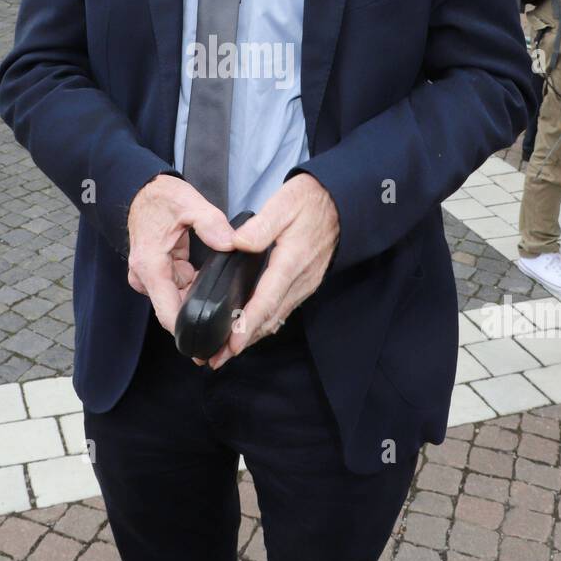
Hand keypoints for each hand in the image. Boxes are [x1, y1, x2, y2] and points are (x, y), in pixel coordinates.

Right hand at [127, 175, 234, 341]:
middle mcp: (146, 277)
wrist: (142, 191)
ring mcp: (150, 277)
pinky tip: (208, 279)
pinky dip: (193, 286)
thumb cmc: (161, 198)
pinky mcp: (157, 273)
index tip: (211, 341)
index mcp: (150, 266)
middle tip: (230, 320)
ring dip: (197, 299)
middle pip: (174, 311)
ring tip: (223, 295)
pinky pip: (178, 288)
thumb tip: (231, 243)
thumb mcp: (189, 204)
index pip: (168, 314)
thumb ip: (211, 224)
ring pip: (178, 300)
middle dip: (199, 316)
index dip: (189, 331)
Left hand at [205, 174, 339, 368]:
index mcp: (291, 261)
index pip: (267, 300)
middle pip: (269, 318)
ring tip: (228, 351)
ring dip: (252, 336)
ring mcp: (305, 283)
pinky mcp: (305, 282)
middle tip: (217, 359)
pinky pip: (283, 309)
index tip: (231, 344)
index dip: (248, 325)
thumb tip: (236, 243)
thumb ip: (261, 226)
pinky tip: (250, 329)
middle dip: (243, 341)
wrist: (343, 202)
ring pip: (276, 317)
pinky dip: (265, 323)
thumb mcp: (284, 203)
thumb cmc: (311, 200)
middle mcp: (300, 279)